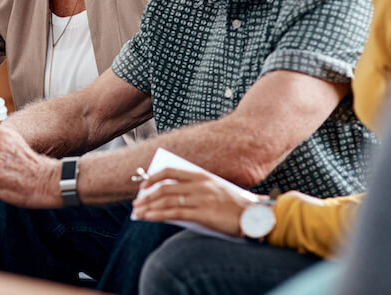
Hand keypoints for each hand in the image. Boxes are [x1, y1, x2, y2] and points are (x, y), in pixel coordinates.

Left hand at [132, 168, 257, 236]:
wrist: (254, 217)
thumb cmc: (233, 206)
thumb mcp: (213, 190)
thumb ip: (193, 190)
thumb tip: (166, 200)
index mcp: (201, 176)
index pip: (170, 171)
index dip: (153, 178)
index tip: (142, 186)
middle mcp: (200, 185)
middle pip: (165, 187)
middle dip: (146, 196)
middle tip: (136, 204)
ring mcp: (201, 199)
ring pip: (167, 200)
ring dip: (149, 206)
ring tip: (138, 213)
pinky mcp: (204, 214)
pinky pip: (176, 213)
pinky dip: (159, 215)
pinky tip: (149, 218)